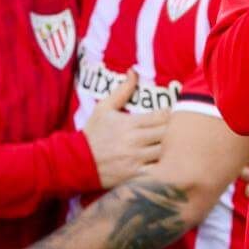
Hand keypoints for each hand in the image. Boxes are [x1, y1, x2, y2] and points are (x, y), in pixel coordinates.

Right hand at [82, 71, 170, 187]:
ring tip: (171, 147)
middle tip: (175, 131)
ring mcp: (135, 159)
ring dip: (170, 149)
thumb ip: (122, 91)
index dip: (171, 115)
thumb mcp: (103, 109)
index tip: (172, 116)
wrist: (73, 162)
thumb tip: (134, 71)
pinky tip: (164, 164)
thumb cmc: (91, 134)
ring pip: (165, 152)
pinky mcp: (134, 176)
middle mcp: (135, 141)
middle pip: (168, 134)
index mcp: (130, 123)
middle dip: (173, 131)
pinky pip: (157, 171)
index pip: (163, 116)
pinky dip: (163, 167)